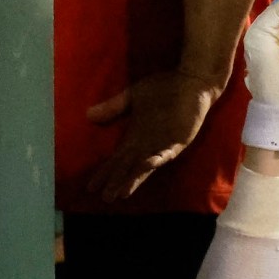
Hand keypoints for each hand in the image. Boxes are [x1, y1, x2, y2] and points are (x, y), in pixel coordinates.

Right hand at [85, 70, 222, 202]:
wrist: (191, 80)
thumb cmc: (164, 88)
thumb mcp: (132, 96)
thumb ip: (113, 107)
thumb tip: (88, 115)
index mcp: (136, 136)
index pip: (117, 159)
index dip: (105, 172)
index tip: (91, 187)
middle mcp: (148, 144)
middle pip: (128, 167)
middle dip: (117, 182)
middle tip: (105, 198)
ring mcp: (164, 143)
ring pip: (146, 165)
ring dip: (135, 178)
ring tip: (123, 192)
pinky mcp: (180, 139)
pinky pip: (168, 151)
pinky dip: (159, 158)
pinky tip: (150, 164)